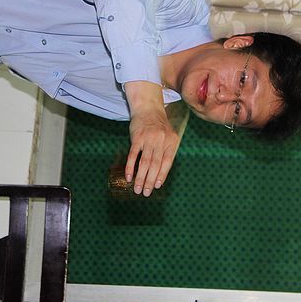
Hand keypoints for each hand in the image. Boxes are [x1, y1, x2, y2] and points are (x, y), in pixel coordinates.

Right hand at [124, 81, 179, 196]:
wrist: (148, 108)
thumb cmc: (158, 126)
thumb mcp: (168, 137)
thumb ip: (166, 153)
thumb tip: (160, 175)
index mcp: (171, 142)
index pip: (167, 163)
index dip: (162, 176)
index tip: (157, 186)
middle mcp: (161, 141)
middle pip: (155, 165)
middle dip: (150, 181)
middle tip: (145, 193)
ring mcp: (149, 139)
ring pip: (145, 163)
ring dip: (140, 178)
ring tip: (137, 189)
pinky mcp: (137, 137)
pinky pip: (133, 155)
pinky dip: (131, 167)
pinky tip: (128, 176)